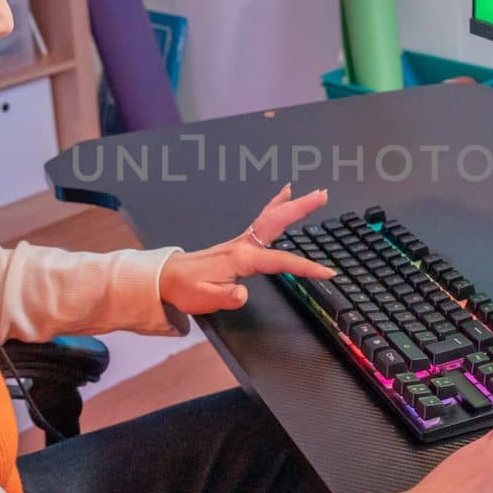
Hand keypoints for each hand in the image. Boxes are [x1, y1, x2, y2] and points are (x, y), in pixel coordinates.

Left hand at [158, 183, 337, 314]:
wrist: (167, 279)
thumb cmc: (186, 288)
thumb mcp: (205, 298)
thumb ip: (226, 296)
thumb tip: (242, 294)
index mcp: (241, 258)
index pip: (280, 261)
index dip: (305, 267)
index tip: (326, 272)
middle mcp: (244, 245)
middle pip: (277, 221)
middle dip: (301, 207)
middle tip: (322, 194)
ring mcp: (242, 241)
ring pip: (271, 217)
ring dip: (293, 204)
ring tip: (313, 193)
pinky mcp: (239, 243)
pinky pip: (263, 220)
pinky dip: (276, 206)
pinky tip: (283, 197)